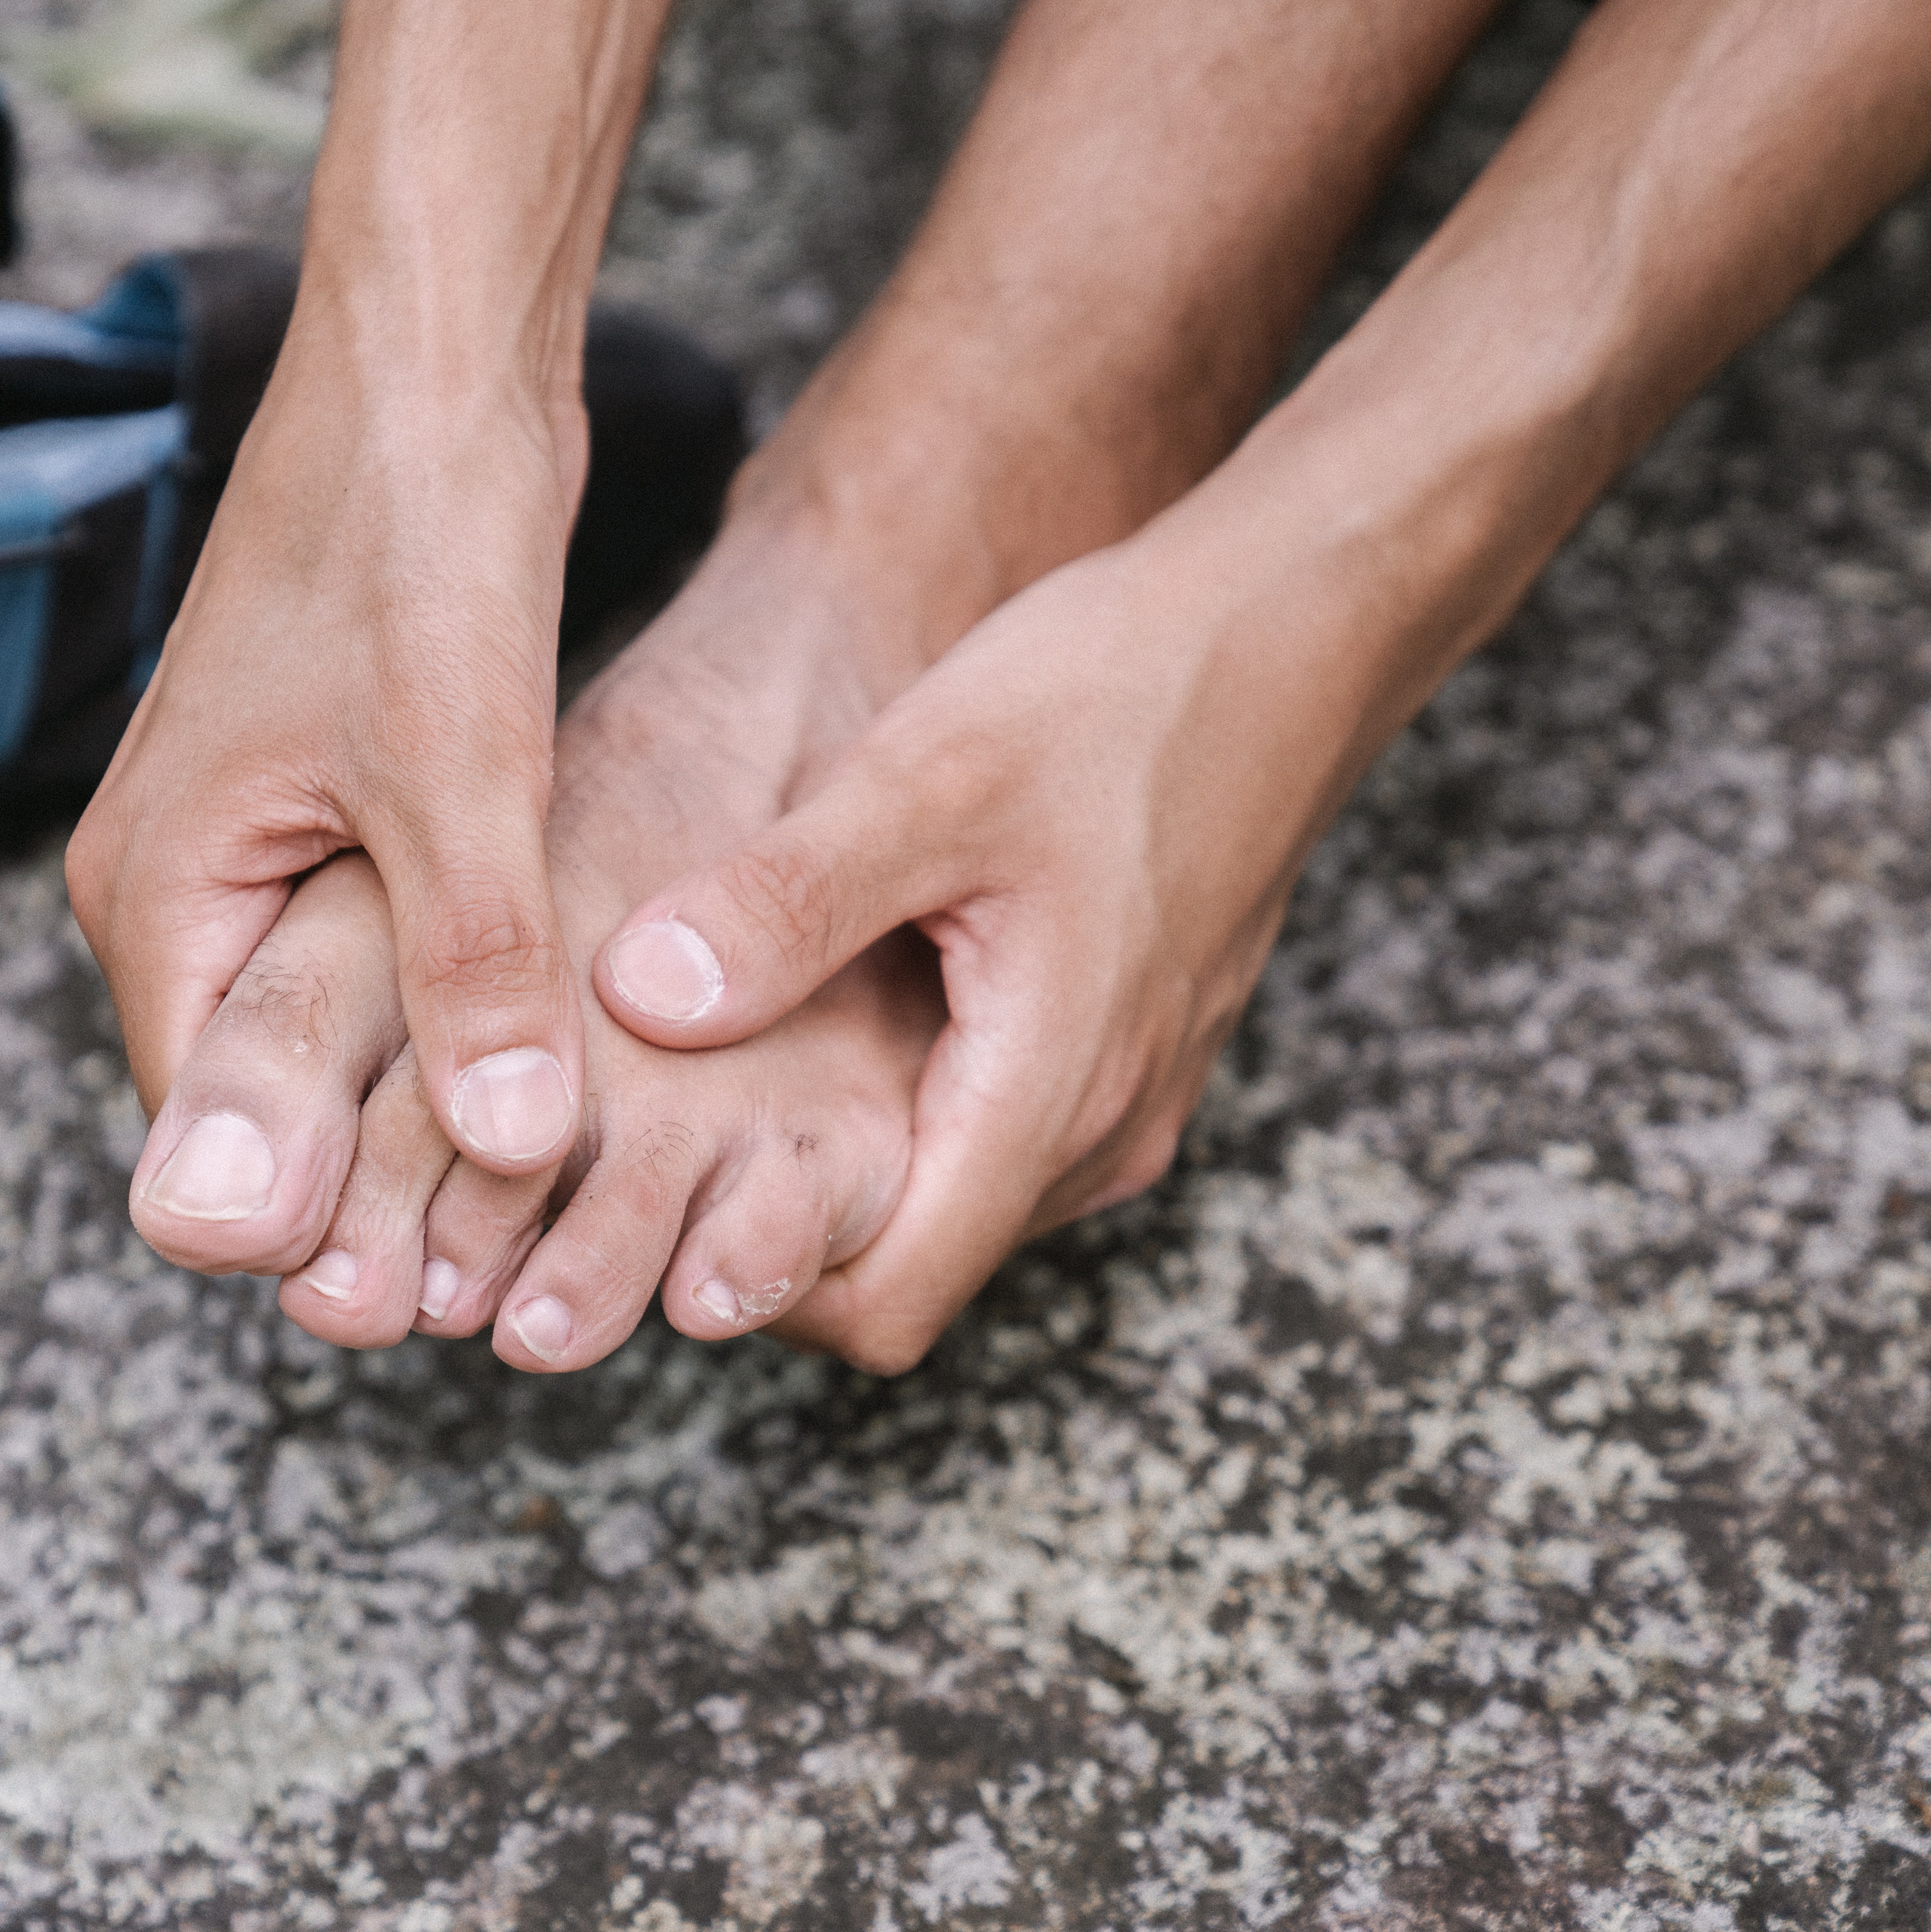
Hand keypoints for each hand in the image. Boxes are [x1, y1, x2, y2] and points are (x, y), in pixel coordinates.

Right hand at [67, 0, 717, 1227]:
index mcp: (160, 890)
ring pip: (320, 1039)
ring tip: (526, 1227)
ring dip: (408, 1121)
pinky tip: (537, 1090)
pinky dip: (437, 1026)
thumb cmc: (411, 536)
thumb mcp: (454, 764)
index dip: (314, 1225)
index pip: (209, 1131)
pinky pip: (365, 964)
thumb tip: (500, 1141)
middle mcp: (179, 883)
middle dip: (361, 1194)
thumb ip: (469, 959)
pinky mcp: (329, 807)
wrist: (429, 360)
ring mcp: (250, 846)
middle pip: (257, 1101)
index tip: (422, 1311)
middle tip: (484, 1303)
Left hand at [588, 493, 1403, 1371]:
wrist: (1289, 625)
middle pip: (904, 1267)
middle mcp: (1100, 1131)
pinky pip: (990, 1130)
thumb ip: (785, 902)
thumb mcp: (926, 777)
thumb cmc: (1121, 690)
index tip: (651, 1207)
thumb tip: (641, 1001)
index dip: (752, 1286)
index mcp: (1050, 1095)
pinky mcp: (1125, 1044)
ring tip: (719, 1074)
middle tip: (653, 1139)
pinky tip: (828, 1010)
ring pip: (946, 1200)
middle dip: (772, 1222)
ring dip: (836, 1161)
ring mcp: (1123, 1094)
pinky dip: (900, 1104)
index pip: (884, 1306)